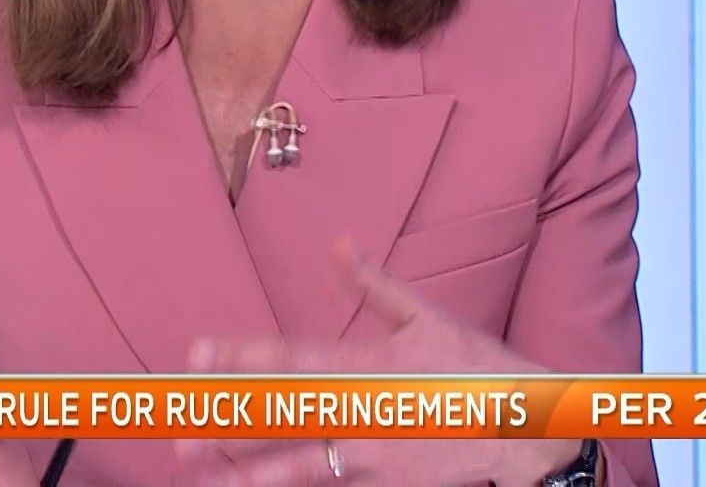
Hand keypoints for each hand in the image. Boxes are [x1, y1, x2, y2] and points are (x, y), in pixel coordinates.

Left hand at [175, 238, 584, 485]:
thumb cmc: (474, 368)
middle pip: (284, 421)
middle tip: (181, 432)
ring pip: (298, 468)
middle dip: (230, 427)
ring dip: (247, 473)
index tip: (198, 353)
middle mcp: (362, 413)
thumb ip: (375, 284)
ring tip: (204, 476)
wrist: (524, 430)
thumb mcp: (428, 317)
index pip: (292, 358)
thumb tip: (339, 244)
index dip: (243, 356)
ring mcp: (372, 457)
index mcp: (368, 366)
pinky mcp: (385, 486)